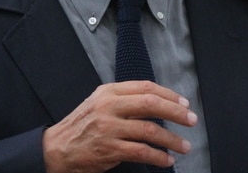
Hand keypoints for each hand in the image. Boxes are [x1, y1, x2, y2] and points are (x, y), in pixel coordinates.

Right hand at [42, 81, 196, 172]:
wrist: (56, 149)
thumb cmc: (82, 126)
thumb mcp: (99, 103)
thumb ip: (124, 99)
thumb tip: (158, 102)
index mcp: (108, 92)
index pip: (145, 87)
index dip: (169, 94)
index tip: (184, 103)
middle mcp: (109, 107)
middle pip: (151, 104)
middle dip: (176, 112)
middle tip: (191, 120)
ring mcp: (109, 128)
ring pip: (150, 130)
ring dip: (172, 139)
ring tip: (184, 145)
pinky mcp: (109, 149)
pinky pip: (142, 152)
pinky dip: (158, 157)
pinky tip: (167, 160)